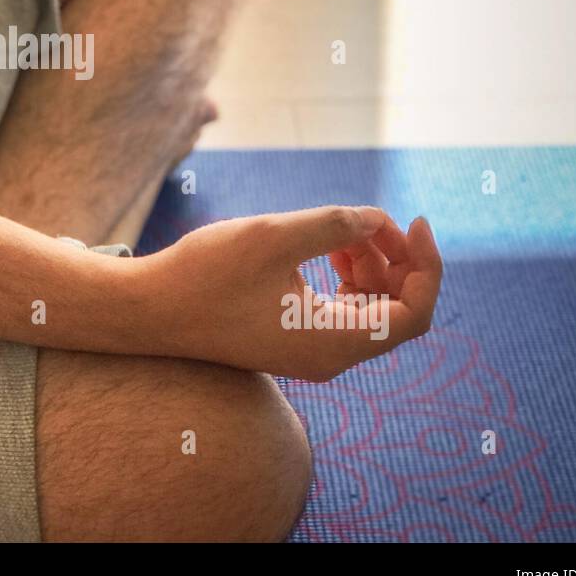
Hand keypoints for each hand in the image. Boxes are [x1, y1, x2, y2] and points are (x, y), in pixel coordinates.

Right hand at [141, 206, 441, 379]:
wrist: (150, 308)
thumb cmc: (206, 274)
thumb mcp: (274, 237)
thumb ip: (334, 226)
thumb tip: (378, 219)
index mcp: (333, 342)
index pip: (414, 314)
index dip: (426, 265)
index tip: (413, 221)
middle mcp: (330, 356)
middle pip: (397, 311)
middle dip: (398, 260)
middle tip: (373, 218)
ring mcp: (312, 350)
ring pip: (371, 309)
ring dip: (373, 265)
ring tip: (345, 228)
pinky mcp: (293, 338)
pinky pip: (342, 311)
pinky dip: (348, 277)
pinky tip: (328, 247)